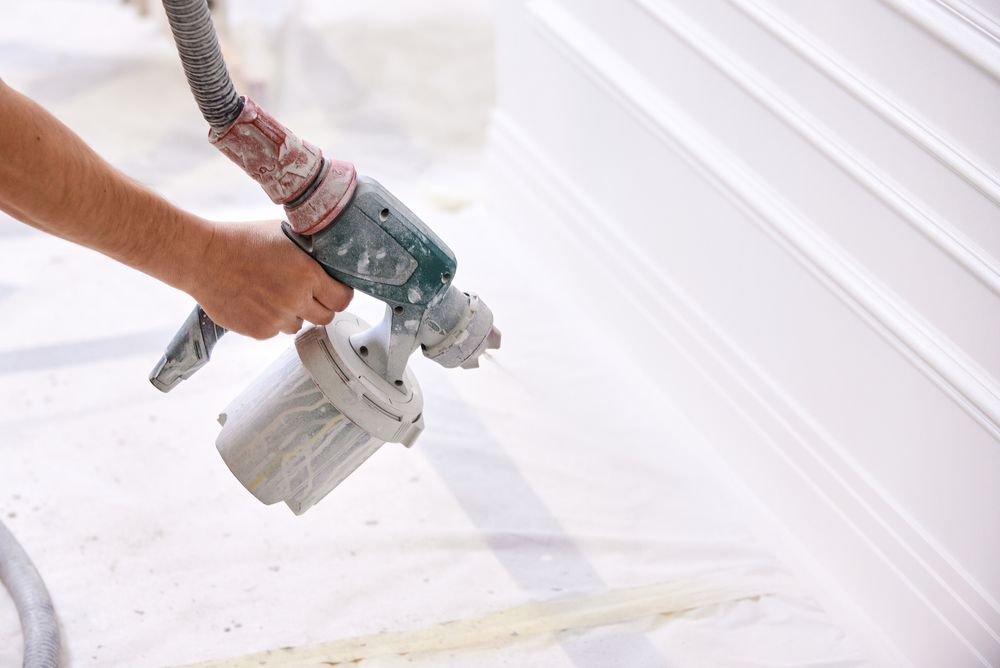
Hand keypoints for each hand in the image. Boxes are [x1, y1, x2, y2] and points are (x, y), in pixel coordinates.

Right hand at [189, 220, 352, 338]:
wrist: (203, 258)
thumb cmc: (242, 240)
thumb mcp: (284, 235)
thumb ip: (309, 254)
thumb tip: (327, 261)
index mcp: (308, 275)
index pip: (342, 299)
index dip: (339, 295)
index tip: (332, 291)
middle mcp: (296, 300)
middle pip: (325, 317)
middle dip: (319, 307)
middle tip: (306, 295)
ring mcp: (277, 319)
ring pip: (299, 325)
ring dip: (293, 314)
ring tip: (274, 294)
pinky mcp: (259, 331)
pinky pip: (275, 331)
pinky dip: (270, 321)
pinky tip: (256, 301)